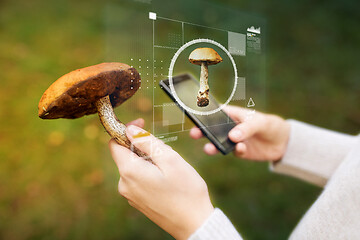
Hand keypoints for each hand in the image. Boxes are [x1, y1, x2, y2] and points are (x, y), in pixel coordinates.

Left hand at [109, 119, 213, 239]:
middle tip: (166, 150)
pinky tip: (167, 179)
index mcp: (129, 171)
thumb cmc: (186, 191)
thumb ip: (146, 141)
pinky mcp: (138, 202)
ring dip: (148, 159)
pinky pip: (138, 179)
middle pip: (125, 154)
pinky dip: (149, 172)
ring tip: (169, 168)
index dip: (126, 130)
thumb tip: (129, 128)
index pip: (114, 143)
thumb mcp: (169, 159)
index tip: (142, 124)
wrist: (194, 224)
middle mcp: (124, 184)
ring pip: (133, 166)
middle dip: (142, 146)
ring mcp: (130, 195)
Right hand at [190, 106, 289, 160]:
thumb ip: (246, 128)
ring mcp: (233, 140)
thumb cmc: (269, 124)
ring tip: (208, 148)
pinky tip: (241, 148)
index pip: (215, 112)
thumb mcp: (259, 122)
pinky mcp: (239, 151)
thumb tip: (232, 137)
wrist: (283, 142)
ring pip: (218, 143)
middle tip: (194, 134)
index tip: (195, 116)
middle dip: (202, 131)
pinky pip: (233, 152)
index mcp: (231, 114)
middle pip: (212, 129)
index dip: (204, 113)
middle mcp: (229, 127)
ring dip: (213, 146)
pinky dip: (236, 150)